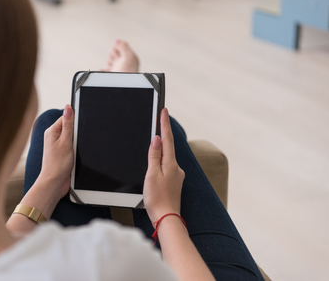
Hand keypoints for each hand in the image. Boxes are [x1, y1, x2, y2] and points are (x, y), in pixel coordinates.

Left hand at [37, 105, 74, 199]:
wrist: (54, 183)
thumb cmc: (57, 165)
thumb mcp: (66, 141)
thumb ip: (68, 124)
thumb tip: (68, 108)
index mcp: (51, 131)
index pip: (65, 118)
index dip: (75, 121)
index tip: (79, 128)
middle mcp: (53, 138)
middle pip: (70, 128)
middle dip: (77, 134)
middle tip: (75, 144)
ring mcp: (58, 146)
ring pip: (73, 138)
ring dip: (77, 144)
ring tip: (73, 153)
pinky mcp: (62, 154)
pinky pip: (73, 147)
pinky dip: (76, 150)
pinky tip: (75, 156)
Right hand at [143, 108, 184, 223]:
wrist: (166, 219)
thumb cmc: (157, 199)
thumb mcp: (152, 174)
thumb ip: (154, 156)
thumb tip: (157, 139)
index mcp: (171, 164)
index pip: (167, 139)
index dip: (165, 124)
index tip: (164, 111)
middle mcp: (176, 168)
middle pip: (168, 146)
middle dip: (163, 133)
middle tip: (160, 118)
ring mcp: (176, 176)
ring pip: (167, 157)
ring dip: (161, 148)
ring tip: (155, 139)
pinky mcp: (173, 183)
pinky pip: (166, 166)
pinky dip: (161, 161)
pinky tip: (156, 164)